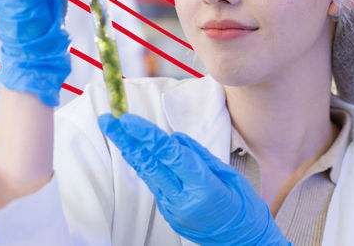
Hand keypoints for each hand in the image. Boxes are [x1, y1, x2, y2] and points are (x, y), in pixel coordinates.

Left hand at [97, 113, 289, 245]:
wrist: (245, 242)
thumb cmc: (245, 209)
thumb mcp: (229, 176)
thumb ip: (200, 157)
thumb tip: (175, 139)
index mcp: (202, 188)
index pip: (168, 155)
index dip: (146, 136)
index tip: (128, 120)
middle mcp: (182, 201)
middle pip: (149, 165)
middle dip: (126, 140)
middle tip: (107, 120)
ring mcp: (173, 210)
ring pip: (149, 175)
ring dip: (132, 152)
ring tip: (116, 132)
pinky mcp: (170, 215)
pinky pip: (156, 186)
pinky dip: (147, 168)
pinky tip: (139, 153)